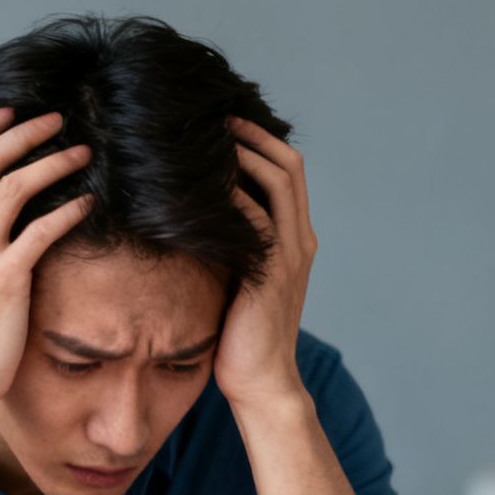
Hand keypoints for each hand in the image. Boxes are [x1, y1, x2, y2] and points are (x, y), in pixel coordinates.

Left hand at [214, 118, 316, 408]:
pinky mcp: (271, 273)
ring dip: (245, 153)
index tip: (227, 121)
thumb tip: (195, 207)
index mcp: (296, 238)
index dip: (262, 140)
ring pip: (279, 183)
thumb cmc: (242, 332)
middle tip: (218, 115)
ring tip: (211, 135)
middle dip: (254, 134)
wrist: (260, 379)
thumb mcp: (241, 275)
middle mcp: (300, 240)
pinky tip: (203, 182)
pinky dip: (233, 194)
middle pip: (289, 166)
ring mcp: (290, 255)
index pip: (289, 171)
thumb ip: (233, 241)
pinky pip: (256, 219)